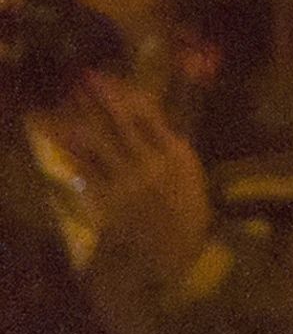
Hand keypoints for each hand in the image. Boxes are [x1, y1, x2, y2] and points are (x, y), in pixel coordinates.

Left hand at [50, 76, 210, 322]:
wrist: (175, 255)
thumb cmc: (184, 215)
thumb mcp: (188, 176)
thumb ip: (171, 150)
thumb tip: (152, 124)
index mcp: (177, 155)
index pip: (150, 116)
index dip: (129, 95)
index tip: (114, 80)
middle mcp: (153, 164)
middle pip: (124, 124)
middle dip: (104, 99)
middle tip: (88, 78)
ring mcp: (129, 183)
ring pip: (101, 145)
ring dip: (82, 121)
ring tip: (67, 103)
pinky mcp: (109, 203)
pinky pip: (88, 173)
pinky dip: (74, 155)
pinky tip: (62, 142)